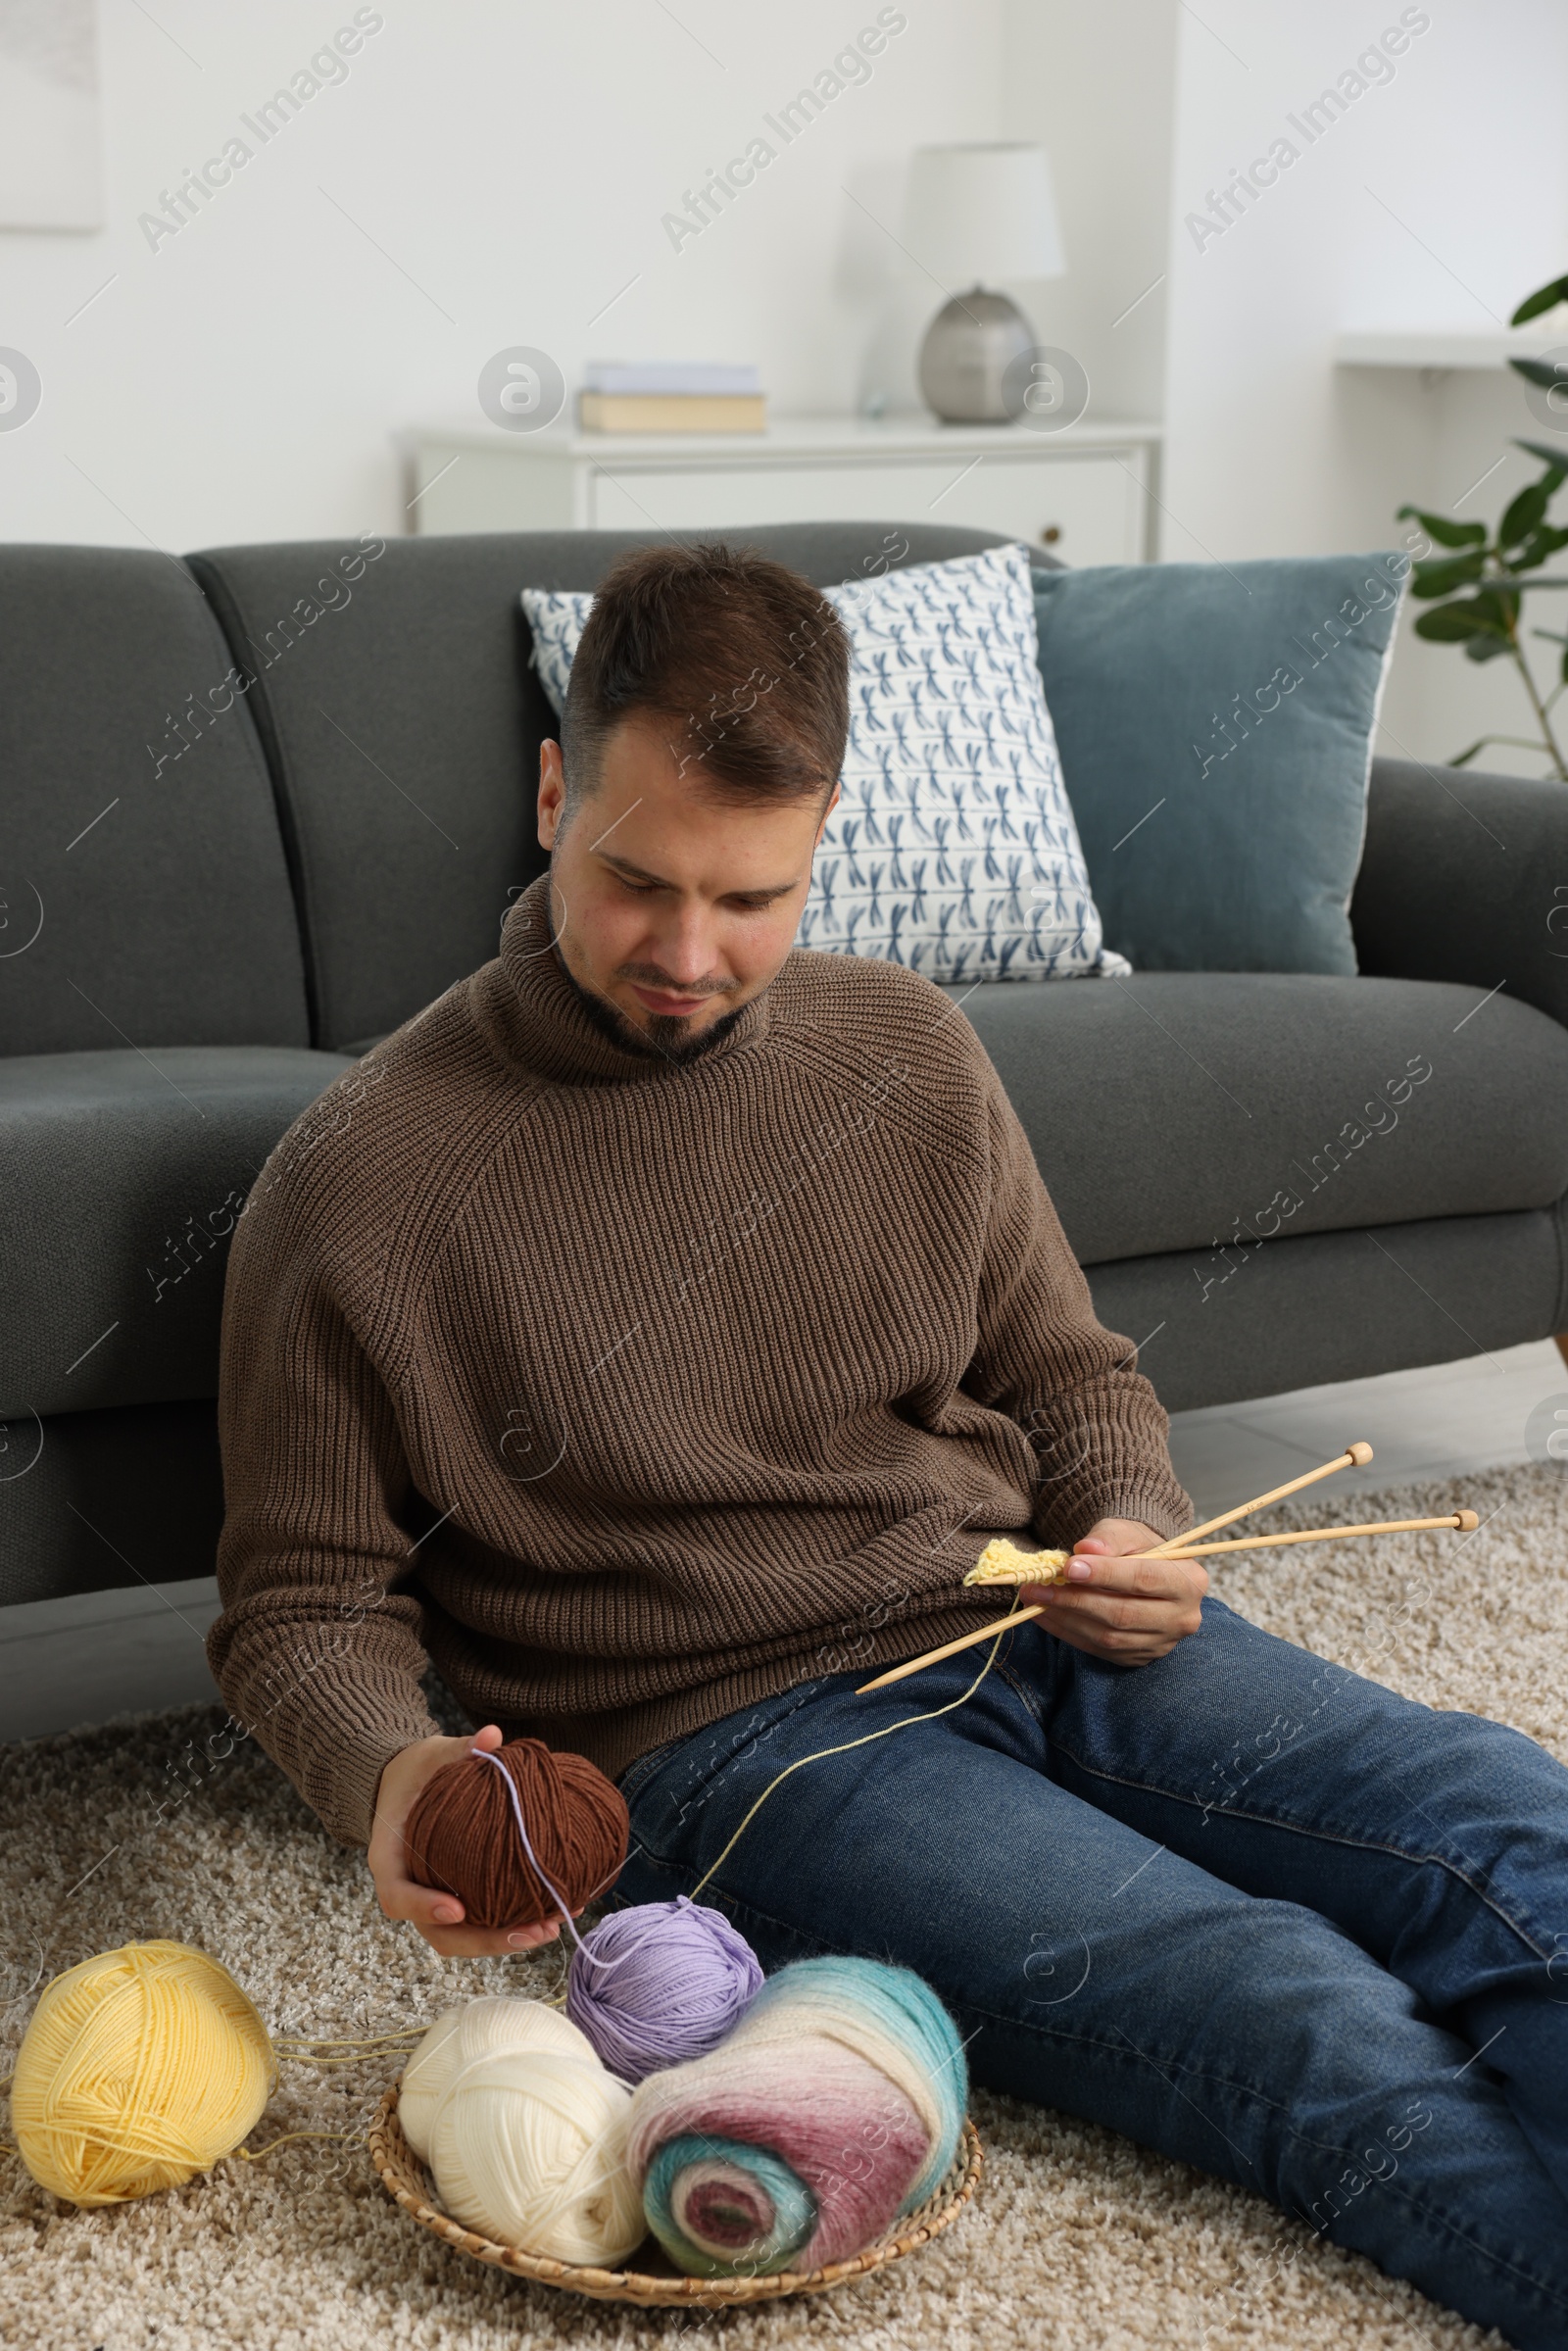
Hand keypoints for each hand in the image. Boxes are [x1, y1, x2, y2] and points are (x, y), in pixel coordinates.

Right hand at [368, 1722, 564, 1957]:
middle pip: (440, 1934)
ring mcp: (434, 1900)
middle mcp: (411, 1889)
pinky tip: (554, 1912)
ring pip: (464, 1938)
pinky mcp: (458, 1899)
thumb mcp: (431, 1755)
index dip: (423, 1907)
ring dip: (506, 1940)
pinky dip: (514, 1923)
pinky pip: (482, 1922)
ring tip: (551, 1926)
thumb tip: (491, 1735)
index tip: (458, 1907)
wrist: (409, 1785)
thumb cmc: (416, 1771)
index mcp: (391, 1858)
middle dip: (485, 1941)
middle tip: (530, 1931)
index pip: (397, 1896)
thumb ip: (458, 1748)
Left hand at [1018, 1518, 1206, 1665]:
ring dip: (1066, 1618)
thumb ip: (1108, 1538)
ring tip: (1035, 1599)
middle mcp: (1183, 1618)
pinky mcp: (1139, 1657)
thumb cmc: (1138, 1548)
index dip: (1105, 1574)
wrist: (1146, 1572)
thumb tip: (1085, 1549)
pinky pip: (1098, 1650)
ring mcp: (1162, 1643)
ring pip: (1108, 1637)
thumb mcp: (1127, 1532)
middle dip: (1076, 1600)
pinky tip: (1045, 1615)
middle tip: (1039, 1586)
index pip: (1144, 1578)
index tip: (1068, 1567)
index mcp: (1190, 1581)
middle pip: (1124, 1614)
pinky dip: (1068, 1633)